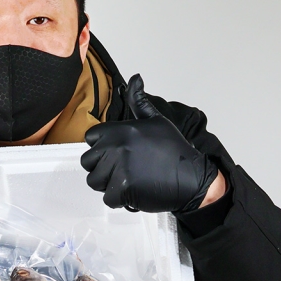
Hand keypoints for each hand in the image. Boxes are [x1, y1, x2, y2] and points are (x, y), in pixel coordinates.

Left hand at [81, 74, 218, 212]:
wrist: (193, 177)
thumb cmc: (174, 151)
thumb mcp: (156, 120)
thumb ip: (139, 102)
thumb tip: (134, 79)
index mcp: (120, 130)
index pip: (90, 138)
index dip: (101, 148)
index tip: (115, 152)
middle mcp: (116, 147)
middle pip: (87, 162)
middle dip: (101, 168)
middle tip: (123, 169)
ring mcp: (118, 168)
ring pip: (94, 181)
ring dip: (108, 185)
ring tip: (129, 179)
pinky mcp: (122, 189)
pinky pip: (107, 198)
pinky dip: (119, 200)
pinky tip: (134, 191)